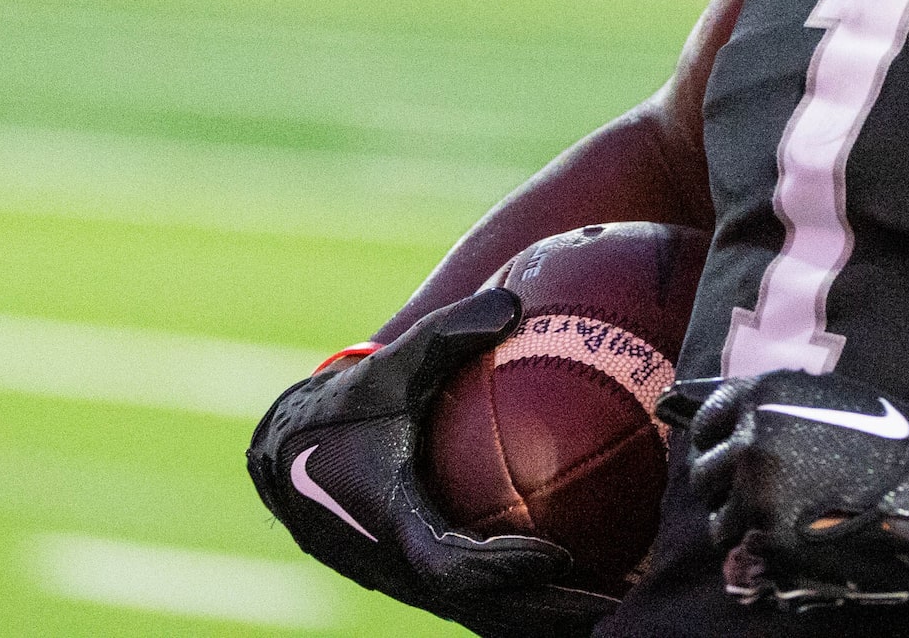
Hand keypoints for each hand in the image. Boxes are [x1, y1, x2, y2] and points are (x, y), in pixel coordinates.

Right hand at [245, 289, 618, 637]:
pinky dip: (533, 604)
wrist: (283, 459)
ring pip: (488, 614)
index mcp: (391, 525)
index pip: (449, 566)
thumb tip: (511, 303)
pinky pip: (485, 602)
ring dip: (549, 618)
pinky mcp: (424, 581)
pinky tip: (595, 590)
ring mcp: (414, 582)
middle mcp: (404, 567)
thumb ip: (444, 334)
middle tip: (622, 605)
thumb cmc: (342, 410)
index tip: (558, 555)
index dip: (500, 568)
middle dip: (549, 612)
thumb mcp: (387, 369)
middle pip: (485, 608)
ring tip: (625, 610)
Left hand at [677, 370, 908, 608]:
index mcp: (764, 397)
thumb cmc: (885, 438)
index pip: (707, 418)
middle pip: (705, 471)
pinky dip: (756, 543)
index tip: (723, 448)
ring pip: (718, 514)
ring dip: (738, 516)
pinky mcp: (766, 532)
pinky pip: (741, 544)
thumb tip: (742, 421)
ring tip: (771, 517)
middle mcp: (749, 439)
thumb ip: (780, 407)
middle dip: (722, 482)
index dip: (714, 436)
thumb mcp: (829, 398)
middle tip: (748, 491)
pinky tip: (785, 535)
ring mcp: (753, 489)